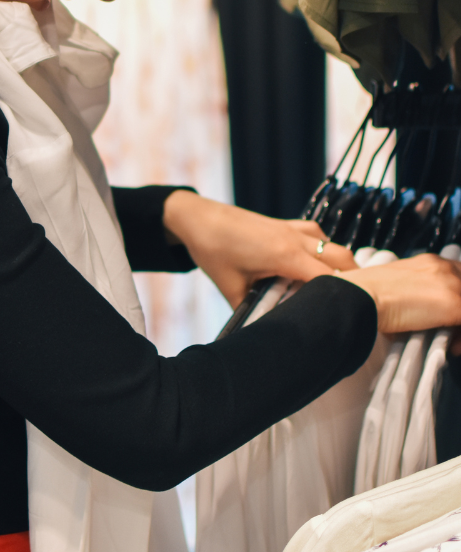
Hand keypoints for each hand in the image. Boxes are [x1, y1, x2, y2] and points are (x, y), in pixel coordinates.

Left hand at [162, 190, 356, 308]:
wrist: (199, 218)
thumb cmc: (213, 250)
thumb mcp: (231, 288)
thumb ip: (251, 312)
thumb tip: (263, 333)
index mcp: (286, 254)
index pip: (332, 278)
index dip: (344, 298)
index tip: (347, 317)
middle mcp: (296, 238)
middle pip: (343, 258)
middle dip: (353, 282)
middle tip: (347, 307)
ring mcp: (292, 228)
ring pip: (332, 245)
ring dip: (339, 265)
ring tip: (332, 291)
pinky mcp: (286, 224)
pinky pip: (317, 235)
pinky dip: (323, 250)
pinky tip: (312, 266)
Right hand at [336, 254, 460, 333]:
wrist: (361, 297)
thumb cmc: (367, 294)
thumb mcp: (396, 286)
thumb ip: (415, 291)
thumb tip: (423, 312)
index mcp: (429, 262)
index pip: (460, 275)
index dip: (458, 295)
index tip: (452, 316)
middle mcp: (443, 268)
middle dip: (460, 313)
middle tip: (453, 330)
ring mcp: (452, 284)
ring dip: (460, 327)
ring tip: (453, 340)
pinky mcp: (454, 304)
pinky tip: (452, 346)